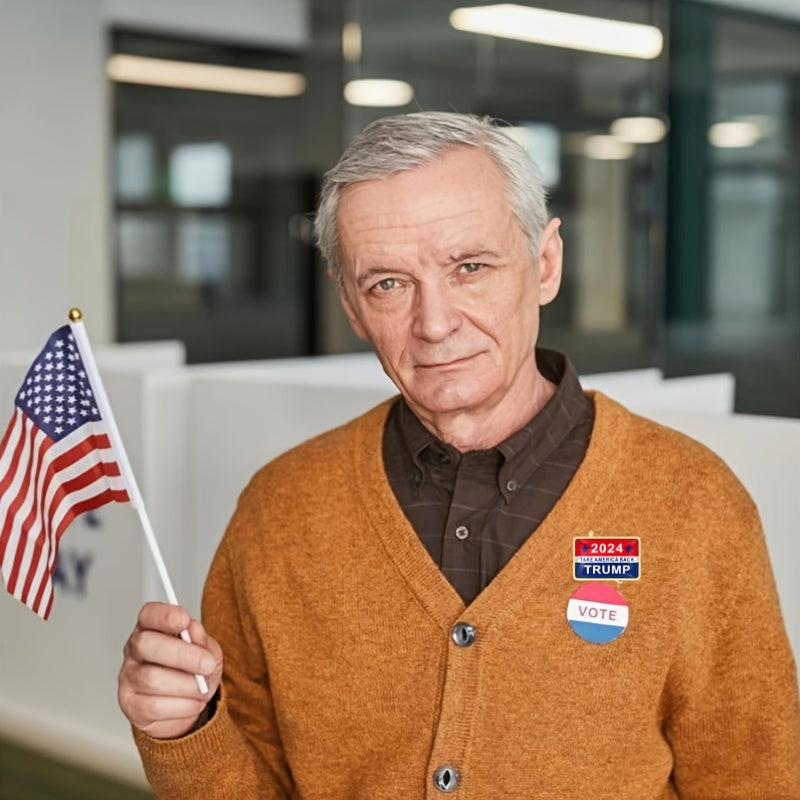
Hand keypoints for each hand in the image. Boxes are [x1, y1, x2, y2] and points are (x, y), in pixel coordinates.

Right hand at [118, 602, 222, 739]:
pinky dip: (182, 706)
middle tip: (207, 665)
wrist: (190, 702)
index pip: (149, 614)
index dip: (164, 615)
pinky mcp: (130, 705)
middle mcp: (135, 649)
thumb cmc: (195, 669)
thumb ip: (201, 640)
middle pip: (146, 644)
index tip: (184, 620)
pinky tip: (192, 702)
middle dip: (182, 655)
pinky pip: (153, 706)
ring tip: (202, 688)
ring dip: (187, 686)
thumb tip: (193, 629)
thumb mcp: (207, 650)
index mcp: (153, 627)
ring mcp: (128, 678)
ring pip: (152, 679)